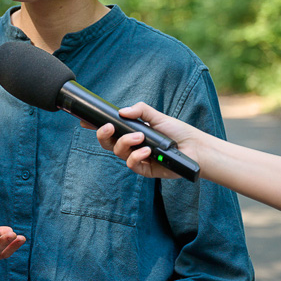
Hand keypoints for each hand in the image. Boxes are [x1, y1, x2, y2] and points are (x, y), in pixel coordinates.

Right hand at [90, 101, 205, 178]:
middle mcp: (131, 145)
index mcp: (131, 132)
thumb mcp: (158, 116)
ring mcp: (136, 157)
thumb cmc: (178, 132)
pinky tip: (146, 151)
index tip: (84, 120)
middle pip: (107, 142)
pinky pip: (131, 164)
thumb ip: (140, 111)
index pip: (109, 129)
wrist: (196, 148)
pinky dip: (136, 156)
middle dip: (102, 134)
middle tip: (108, 127)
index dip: (95, 126)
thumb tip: (121, 112)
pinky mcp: (144, 169)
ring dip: (125, 143)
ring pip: (118, 152)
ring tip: (140, 137)